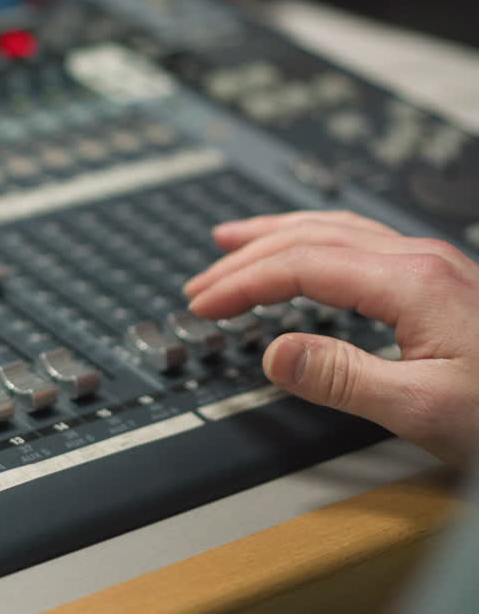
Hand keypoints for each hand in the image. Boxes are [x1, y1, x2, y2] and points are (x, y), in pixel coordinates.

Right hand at [184, 210, 478, 466]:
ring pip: (335, 228)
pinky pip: (358, 240)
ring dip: (275, 235)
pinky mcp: (439, 280)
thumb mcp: (425, 411)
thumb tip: (273, 352)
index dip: (242, 282)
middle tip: (200, 281)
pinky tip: (304, 252)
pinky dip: (311, 240)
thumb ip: (343, 379)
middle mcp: (420, 260)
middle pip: (312, 235)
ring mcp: (432, 265)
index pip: (301, 264)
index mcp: (411, 282)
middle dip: (247, 255)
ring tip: (231, 240)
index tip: (202, 305)